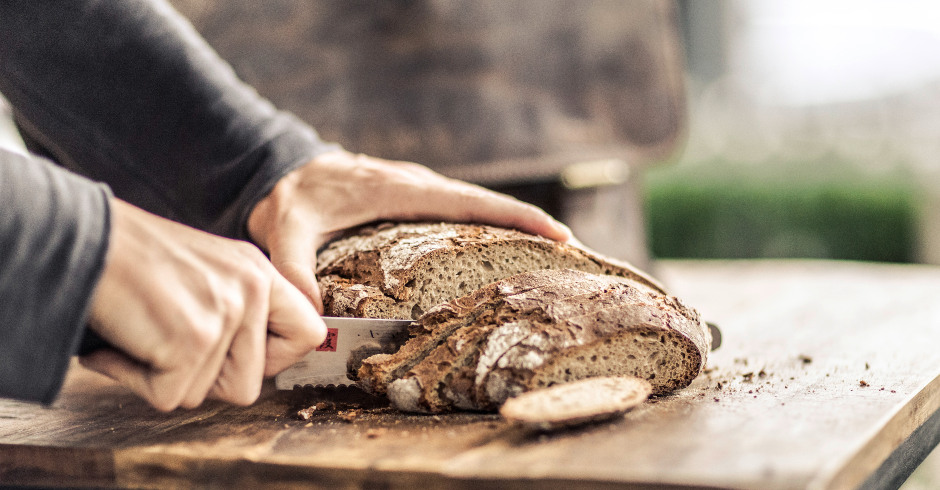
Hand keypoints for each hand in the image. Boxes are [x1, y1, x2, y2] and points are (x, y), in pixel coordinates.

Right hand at [81, 199, 325, 410]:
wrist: (80, 238)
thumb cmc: (131, 261)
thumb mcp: (206, 271)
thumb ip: (237, 310)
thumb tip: (255, 369)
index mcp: (259, 272)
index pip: (310, 333)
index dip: (277, 360)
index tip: (241, 358)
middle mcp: (251, 288)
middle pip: (251, 384)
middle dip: (205, 379)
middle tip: (169, 342)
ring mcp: (225, 312)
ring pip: (206, 394)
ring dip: (166, 377)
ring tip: (143, 332)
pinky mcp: (193, 339)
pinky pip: (170, 396)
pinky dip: (136, 379)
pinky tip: (122, 342)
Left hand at [247, 150, 571, 308]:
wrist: (278, 165)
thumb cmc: (288, 195)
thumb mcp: (284, 230)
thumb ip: (294, 270)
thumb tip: (312, 320)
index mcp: (399, 190)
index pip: (470, 202)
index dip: (517, 217)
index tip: (558, 235)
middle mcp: (416, 184)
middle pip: (486, 203)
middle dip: (529, 223)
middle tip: (569, 253)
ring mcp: (415, 188)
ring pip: (475, 205)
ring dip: (511, 224)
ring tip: (546, 254)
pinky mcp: (409, 197)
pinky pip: (458, 210)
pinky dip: (485, 224)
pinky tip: (495, 249)